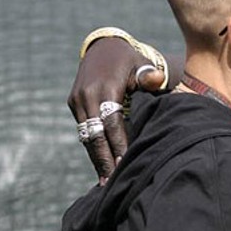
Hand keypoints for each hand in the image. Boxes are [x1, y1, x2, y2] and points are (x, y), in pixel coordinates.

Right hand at [68, 36, 157, 179]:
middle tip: (112, 182)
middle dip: (104, 159)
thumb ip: (149, 75)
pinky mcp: (73, 104)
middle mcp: (87, 95)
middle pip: (95, 134)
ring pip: (87, 136)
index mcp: (105, 87)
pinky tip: (101, 166)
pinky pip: (83, 131)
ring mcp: (77, 100)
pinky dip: (92, 148)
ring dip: (96, 159)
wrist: (103, 47)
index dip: (119, 145)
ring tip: (105, 182)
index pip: (112, 123)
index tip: (126, 164)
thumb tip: (157, 80)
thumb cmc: (130, 61)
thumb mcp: (141, 64)